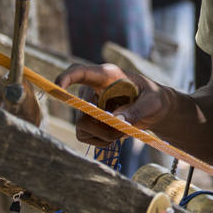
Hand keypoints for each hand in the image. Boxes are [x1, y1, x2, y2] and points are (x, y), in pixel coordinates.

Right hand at [55, 63, 169, 147]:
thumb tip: (116, 122)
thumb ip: (136, 110)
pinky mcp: (86, 121)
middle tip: (125, 129)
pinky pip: (83, 136)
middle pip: (81, 110)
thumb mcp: (152, 102)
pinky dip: (101, 141)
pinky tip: (115, 135)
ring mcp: (87, 105)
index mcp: (107, 76)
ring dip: (104, 135)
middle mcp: (92, 89)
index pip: (80, 71)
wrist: (153, 108)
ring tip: (124, 130)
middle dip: (102, 126)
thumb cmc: (153, 98)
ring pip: (81, 126)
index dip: (66, 77)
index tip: (58, 87)